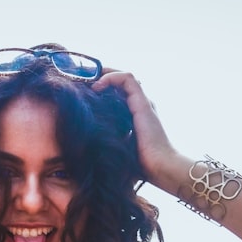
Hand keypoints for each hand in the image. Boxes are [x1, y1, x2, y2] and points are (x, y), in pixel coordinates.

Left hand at [92, 70, 184, 188]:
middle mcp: (140, 106)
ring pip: (124, 77)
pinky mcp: (142, 102)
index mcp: (134, 117)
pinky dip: (112, 77)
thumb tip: (84, 146)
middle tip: (82, 81)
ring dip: (105, 74)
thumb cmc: (140, 166)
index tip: (83, 92)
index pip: (118, 94)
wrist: (159, 167)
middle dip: (101, 78)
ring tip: (88, 80)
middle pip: (121, 83)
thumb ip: (106, 143)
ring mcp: (142, 103)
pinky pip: (128, 79)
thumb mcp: (117, 150)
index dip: (102, 89)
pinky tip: (97, 86)